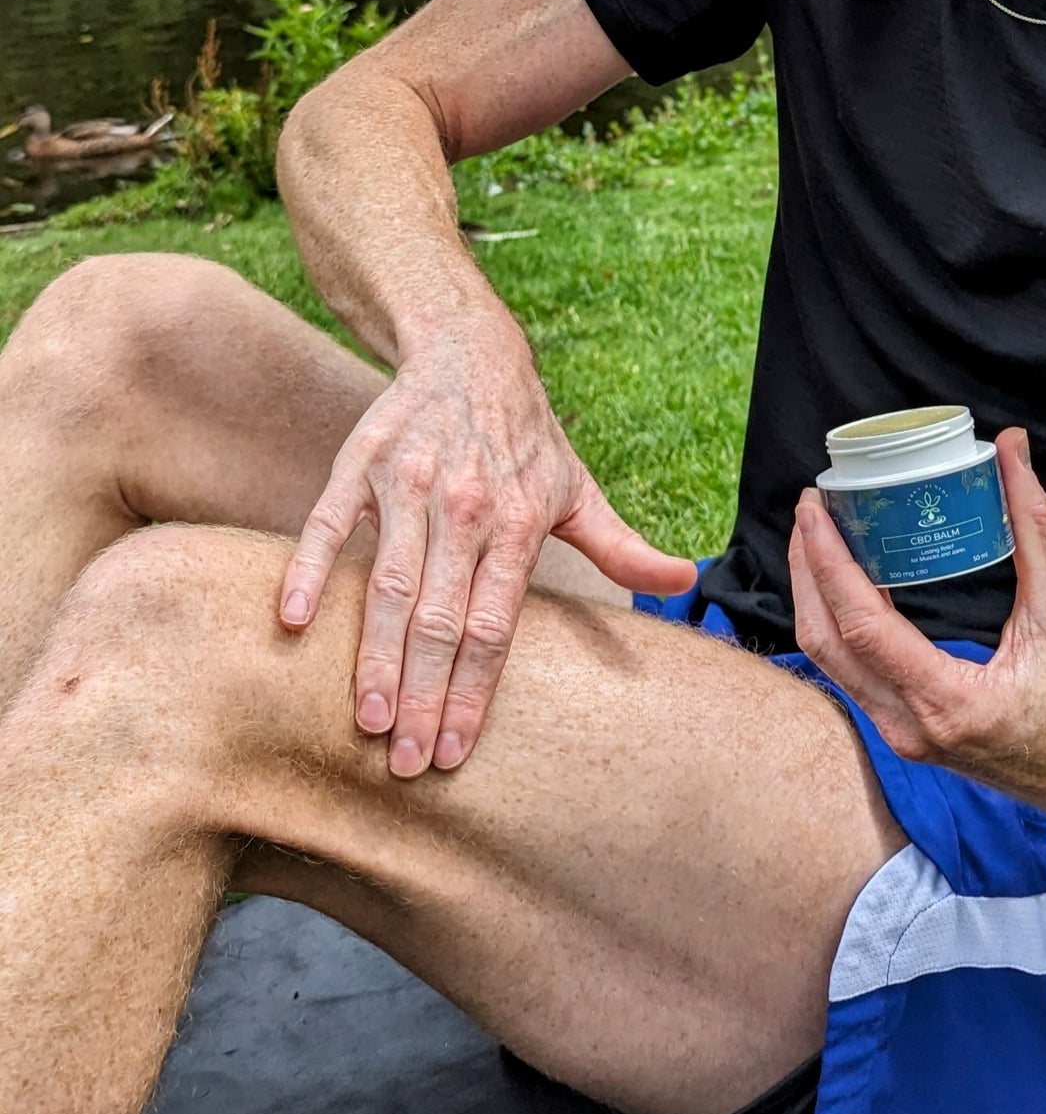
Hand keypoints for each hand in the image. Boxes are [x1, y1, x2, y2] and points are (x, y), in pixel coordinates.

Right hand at [278, 335, 694, 776]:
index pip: (494, 626)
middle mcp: (464, 506)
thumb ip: (621, 546)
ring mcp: (407, 484)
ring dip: (375, 656)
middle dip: (424, 696)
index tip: (456, 752)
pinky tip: (294, 623)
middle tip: (406, 762)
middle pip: (441, 619)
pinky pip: (327, 525)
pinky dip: (309, 571)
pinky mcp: (359, 464)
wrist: (468, 350)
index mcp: (516, 522)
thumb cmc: (525, 438)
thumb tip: (684, 580)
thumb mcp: (577, 489)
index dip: (474, 693)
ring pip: (389, 585)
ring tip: (368, 720)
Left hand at [788, 429, 1045, 833]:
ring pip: (829, 664)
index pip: (861, 626)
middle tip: (811, 509)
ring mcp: (903, 738)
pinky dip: (836, 623)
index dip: (827, 561)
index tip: (815, 508)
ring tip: (819, 536)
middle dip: (806, 570)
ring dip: (813, 596)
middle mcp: (912, 728)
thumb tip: (1012, 448)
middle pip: (824, 644)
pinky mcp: (905, 735)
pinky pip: (849, 675)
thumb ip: (1034, 524)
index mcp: (950, 702)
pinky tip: (844, 582)